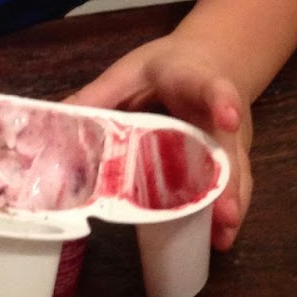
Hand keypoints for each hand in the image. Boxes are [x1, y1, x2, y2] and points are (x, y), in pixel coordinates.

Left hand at [66, 36, 251, 250]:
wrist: (214, 58)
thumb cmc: (170, 66)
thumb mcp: (132, 70)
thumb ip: (101, 92)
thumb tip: (59, 119)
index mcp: (196, 82)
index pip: (213, 89)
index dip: (222, 104)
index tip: (228, 118)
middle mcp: (222, 115)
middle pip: (231, 148)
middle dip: (230, 181)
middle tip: (226, 214)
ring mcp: (232, 139)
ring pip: (238, 173)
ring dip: (231, 205)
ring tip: (221, 237)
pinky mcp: (231, 158)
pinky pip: (233, 185)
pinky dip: (226, 211)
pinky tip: (218, 238)